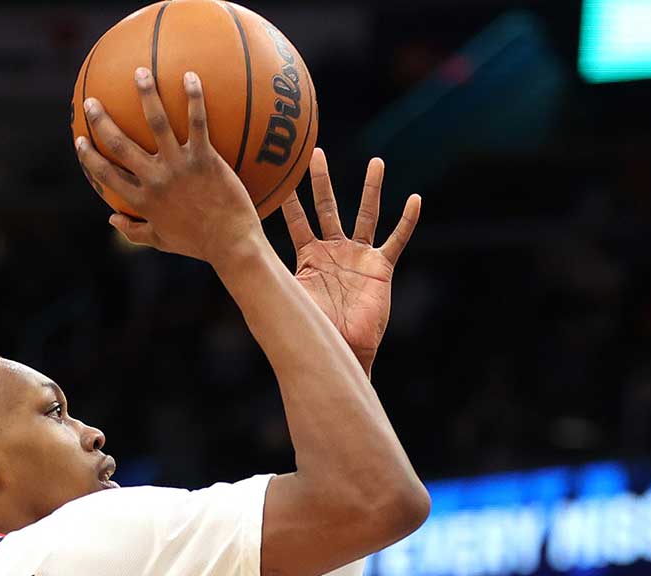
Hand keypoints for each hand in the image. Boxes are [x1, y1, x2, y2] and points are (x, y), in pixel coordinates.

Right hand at [75, 69, 263, 263]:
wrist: (232, 244)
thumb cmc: (199, 244)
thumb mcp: (162, 241)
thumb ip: (135, 232)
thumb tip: (111, 219)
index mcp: (142, 200)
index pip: (106, 175)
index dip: (89, 157)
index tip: (80, 140)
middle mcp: (155, 180)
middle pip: (120, 145)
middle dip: (102, 121)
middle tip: (91, 102)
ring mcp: (179, 167)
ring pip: (157, 124)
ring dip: (147, 95)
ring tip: (141, 72)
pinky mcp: (205, 159)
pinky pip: (198, 122)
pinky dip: (194, 97)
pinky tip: (190, 76)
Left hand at [281, 151, 420, 369]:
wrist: (342, 347)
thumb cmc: (314, 327)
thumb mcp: (289, 296)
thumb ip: (268, 277)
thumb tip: (235, 264)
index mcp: (310, 256)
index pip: (296, 221)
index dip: (289, 200)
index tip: (279, 176)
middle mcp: (334, 250)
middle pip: (328, 207)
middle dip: (322, 180)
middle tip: (315, 152)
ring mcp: (359, 256)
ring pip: (366, 214)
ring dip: (371, 189)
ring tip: (376, 162)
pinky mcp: (380, 267)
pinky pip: (397, 240)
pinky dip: (406, 221)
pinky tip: (415, 200)